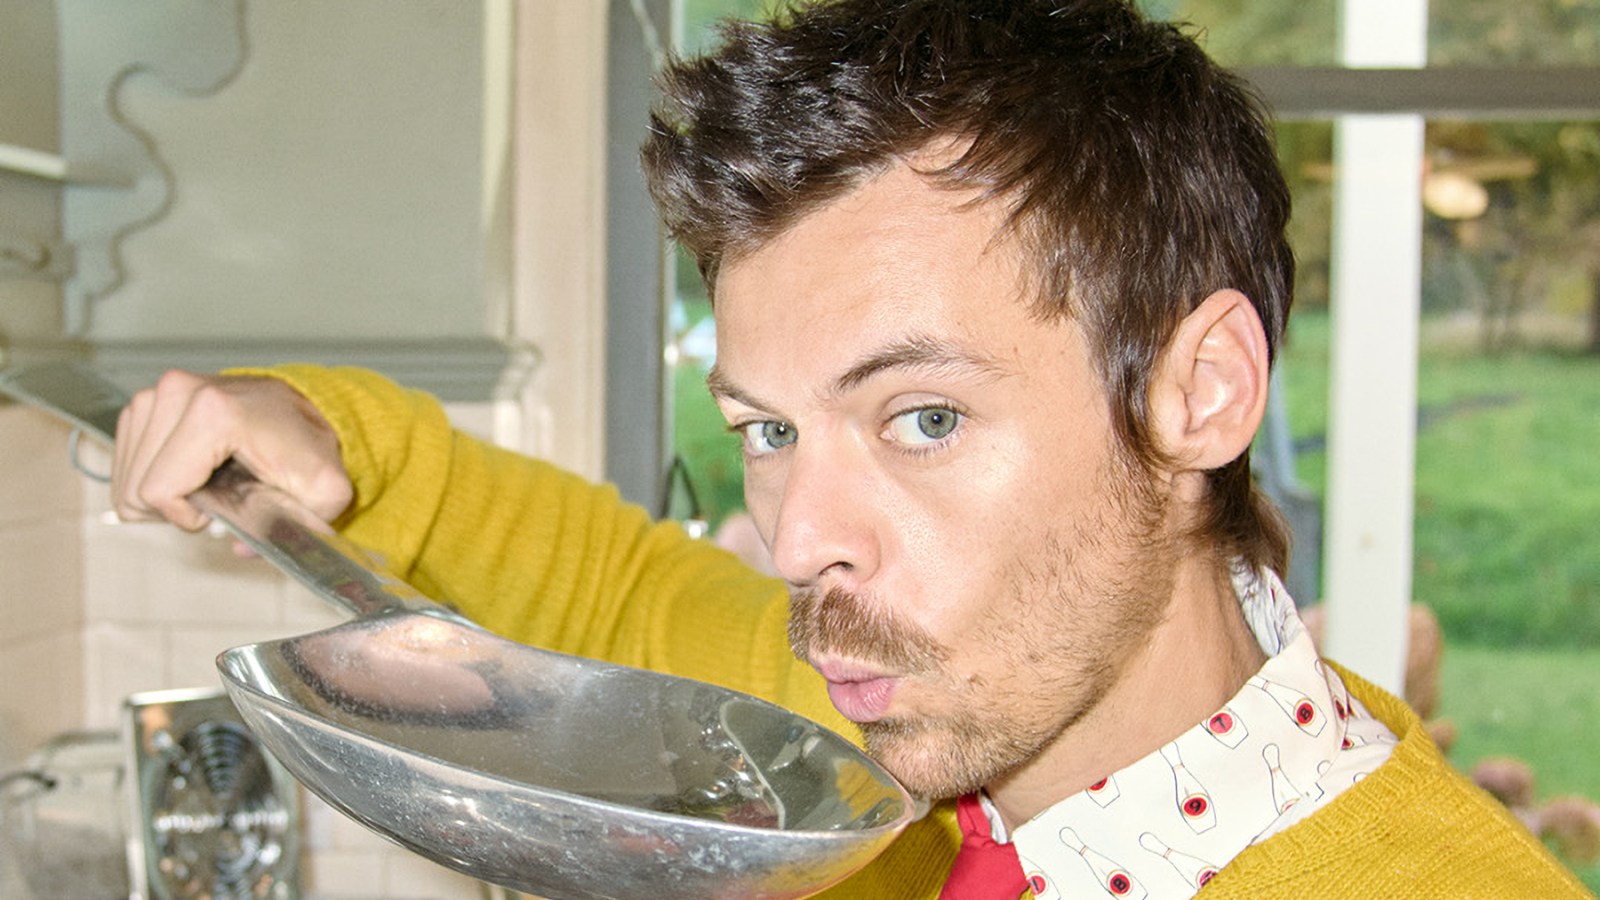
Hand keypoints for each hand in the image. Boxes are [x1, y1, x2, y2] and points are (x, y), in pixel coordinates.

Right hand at [112, 369, 353, 531]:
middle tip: (218, 497)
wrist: (307, 409)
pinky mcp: (148, 400)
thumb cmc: (310, 449)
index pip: (159, 491)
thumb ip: (294, 529)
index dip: (188, 517)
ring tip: (207, 481)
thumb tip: (241, 549)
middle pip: (137, 488)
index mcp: (216, 413)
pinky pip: (127, 461)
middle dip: (176, 507)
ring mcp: (158, 392)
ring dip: (164, 493)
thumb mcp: (323, 494)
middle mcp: (179, 392)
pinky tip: (192, 469)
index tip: (223, 510)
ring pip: (127, 477)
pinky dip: (154, 475)